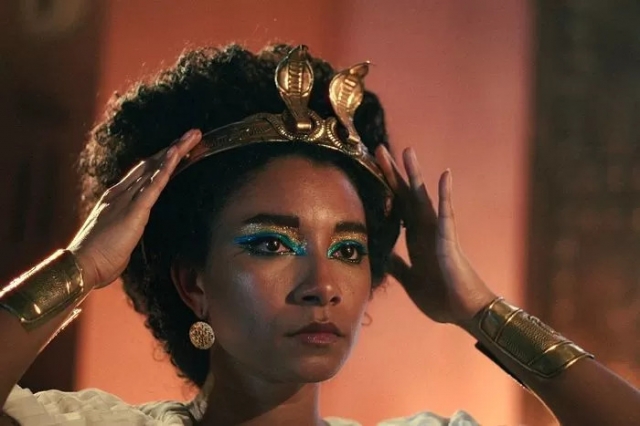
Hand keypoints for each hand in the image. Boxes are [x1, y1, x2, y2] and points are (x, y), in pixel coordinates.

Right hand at [67, 129, 201, 288]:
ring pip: (155, 169)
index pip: (142, 173)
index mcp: (115, 198)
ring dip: (176, 151)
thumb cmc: (98, 257)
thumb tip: (132, 228)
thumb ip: (125, 225)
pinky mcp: (135, 210)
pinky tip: (177, 154)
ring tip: (192, 136)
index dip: (160, 160)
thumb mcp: (115, 235)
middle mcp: (121, 193)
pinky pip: (154, 185)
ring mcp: (127, 199)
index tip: (176, 148)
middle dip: (172, 148)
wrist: (82, 264)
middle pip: (151, 165)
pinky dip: (166, 168)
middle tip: (191, 134)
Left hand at [375, 146, 495, 325]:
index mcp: (414, 238)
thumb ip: (398, 265)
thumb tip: (383, 254)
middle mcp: (424, 230)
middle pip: (405, 195)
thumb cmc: (441, 296)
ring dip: (415, 175)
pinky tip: (444, 176)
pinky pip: (447, 215)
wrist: (465, 312)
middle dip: (391, 173)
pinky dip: (445, 195)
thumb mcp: (410, 279)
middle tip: (377, 149)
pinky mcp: (449, 241)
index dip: (382, 189)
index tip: (368, 169)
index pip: (395, 207)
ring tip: (407, 151)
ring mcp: (437, 232)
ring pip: (423, 198)